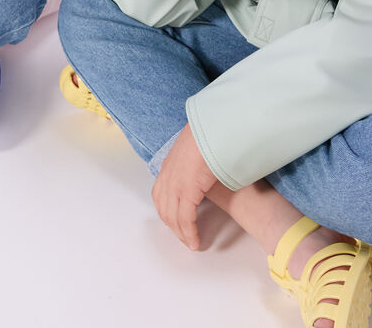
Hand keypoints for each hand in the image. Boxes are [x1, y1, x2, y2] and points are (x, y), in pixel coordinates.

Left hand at [151, 123, 216, 250]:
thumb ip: (193, 158)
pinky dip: (190, 233)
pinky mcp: (187, 190)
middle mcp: (167, 176)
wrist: (212, 127)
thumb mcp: (195, 146)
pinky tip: (195, 241)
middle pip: (164, 209)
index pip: (160, 194)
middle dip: (173, 227)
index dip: (167, 211)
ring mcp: (175, 183)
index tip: (175, 222)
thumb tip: (201, 163)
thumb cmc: (209, 133)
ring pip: (173, 217)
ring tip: (191, 243)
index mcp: (168, 165)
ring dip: (182, 234)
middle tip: (184, 237)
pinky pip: (186, 219)